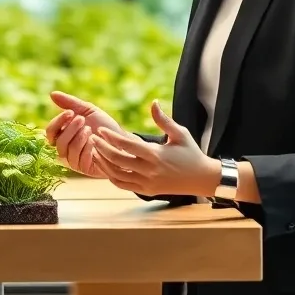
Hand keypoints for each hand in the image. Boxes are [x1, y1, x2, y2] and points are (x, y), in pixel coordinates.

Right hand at [45, 91, 125, 177]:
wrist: (122, 139)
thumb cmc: (104, 125)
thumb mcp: (88, 110)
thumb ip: (70, 103)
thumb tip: (52, 94)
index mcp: (63, 135)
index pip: (50, 131)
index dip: (58, 121)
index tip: (71, 112)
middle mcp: (65, 149)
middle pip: (57, 141)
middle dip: (70, 129)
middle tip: (82, 119)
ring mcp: (74, 160)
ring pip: (67, 151)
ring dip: (78, 137)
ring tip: (90, 129)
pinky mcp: (84, 169)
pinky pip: (79, 160)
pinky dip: (86, 148)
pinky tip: (94, 141)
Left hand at [90, 101, 219, 197]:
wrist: (202, 178)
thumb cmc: (191, 153)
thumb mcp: (180, 133)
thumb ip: (163, 119)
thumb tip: (153, 102)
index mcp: (157, 155)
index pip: (128, 145)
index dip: (112, 137)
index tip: (100, 130)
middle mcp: (150, 171)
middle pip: (118, 160)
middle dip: (102, 149)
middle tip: (92, 138)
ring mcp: (147, 183)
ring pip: (117, 175)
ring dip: (103, 163)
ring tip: (94, 151)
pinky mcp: (146, 191)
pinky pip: (123, 185)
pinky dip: (111, 176)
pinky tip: (105, 165)